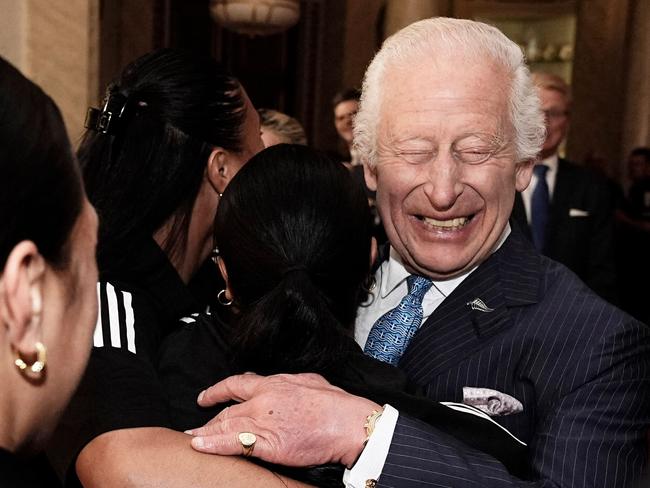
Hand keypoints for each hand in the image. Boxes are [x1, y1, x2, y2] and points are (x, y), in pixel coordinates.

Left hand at [185, 373, 380, 467]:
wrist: (347, 423)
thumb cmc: (335, 404)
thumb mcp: (308, 381)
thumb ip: (288, 382)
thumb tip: (279, 382)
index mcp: (273, 384)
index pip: (237, 383)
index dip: (217, 390)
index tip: (206, 396)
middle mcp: (263, 401)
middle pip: (227, 409)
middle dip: (209, 418)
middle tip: (196, 427)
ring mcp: (263, 421)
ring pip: (226, 425)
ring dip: (205, 432)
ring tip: (192, 438)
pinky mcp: (267, 443)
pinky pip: (234, 443)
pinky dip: (213, 444)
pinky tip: (200, 445)